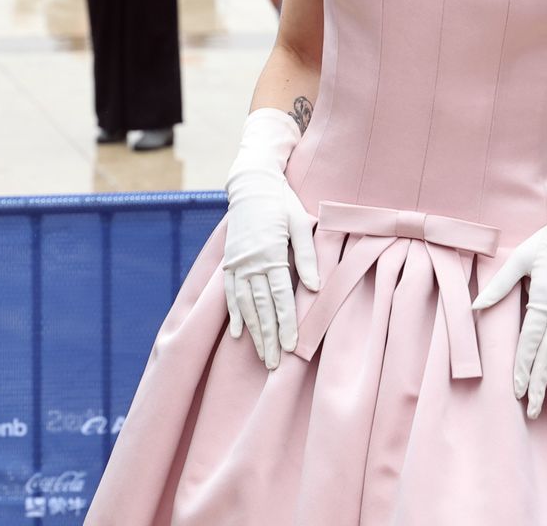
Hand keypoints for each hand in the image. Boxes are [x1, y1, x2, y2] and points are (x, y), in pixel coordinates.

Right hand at [221, 109, 318, 369]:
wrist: (251, 183)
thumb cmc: (281, 202)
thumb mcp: (300, 222)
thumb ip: (306, 255)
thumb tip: (316, 288)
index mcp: (270, 253)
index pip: (280, 297)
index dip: (285, 323)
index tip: (290, 347)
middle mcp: (250, 262)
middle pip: (261, 307)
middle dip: (268, 337)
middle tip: (274, 364)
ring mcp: (237, 264)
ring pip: (245, 305)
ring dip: (253, 332)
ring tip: (261, 356)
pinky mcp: (230, 262)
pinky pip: (230, 294)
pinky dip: (234, 315)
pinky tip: (238, 333)